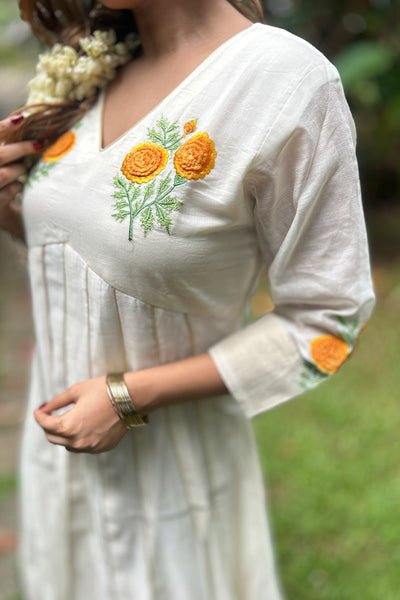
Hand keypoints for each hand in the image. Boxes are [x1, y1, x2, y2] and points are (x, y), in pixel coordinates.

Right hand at [0, 114, 42, 237]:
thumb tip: (21, 122)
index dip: (3, 127)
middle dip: (21, 149)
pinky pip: (9, 192)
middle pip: (0, 155)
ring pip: (4, 175)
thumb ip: (5, 146)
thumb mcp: (2, 159)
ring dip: (19, 170)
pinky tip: (18, 185)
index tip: (21, 119)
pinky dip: (17, 186)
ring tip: (23, 168)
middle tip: (39, 145)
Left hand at [34, 377, 126, 453]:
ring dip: (64, 435)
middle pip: (53, 438)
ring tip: (69, 420)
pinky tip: (85, 426)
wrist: (131, 397)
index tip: (38, 410)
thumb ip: (57, 402)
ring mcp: (91, 447)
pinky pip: (84, 446)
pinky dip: (80, 438)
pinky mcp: (103, 448)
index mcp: (69, 426)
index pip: (45, 425)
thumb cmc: (103, 390)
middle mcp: (78, 441)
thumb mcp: (76, 391)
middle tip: (50, 416)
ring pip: (69, 445)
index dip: (39, 416)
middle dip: (48, 427)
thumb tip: (44, 408)